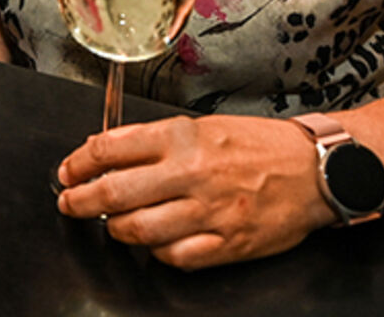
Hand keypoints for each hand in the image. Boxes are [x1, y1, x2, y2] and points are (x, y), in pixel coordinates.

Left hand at [55, 114, 336, 268]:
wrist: (314, 169)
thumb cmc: (260, 145)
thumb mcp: (204, 126)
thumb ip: (157, 141)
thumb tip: (108, 154)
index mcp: (182, 137)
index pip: (109, 149)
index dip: (78, 162)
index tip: (69, 171)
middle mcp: (191, 173)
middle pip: (113, 193)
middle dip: (80, 201)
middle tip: (70, 203)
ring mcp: (208, 212)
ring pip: (137, 230)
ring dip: (116, 229)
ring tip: (113, 224)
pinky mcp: (226, 243)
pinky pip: (173, 257)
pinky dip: (156, 252)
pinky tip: (154, 242)